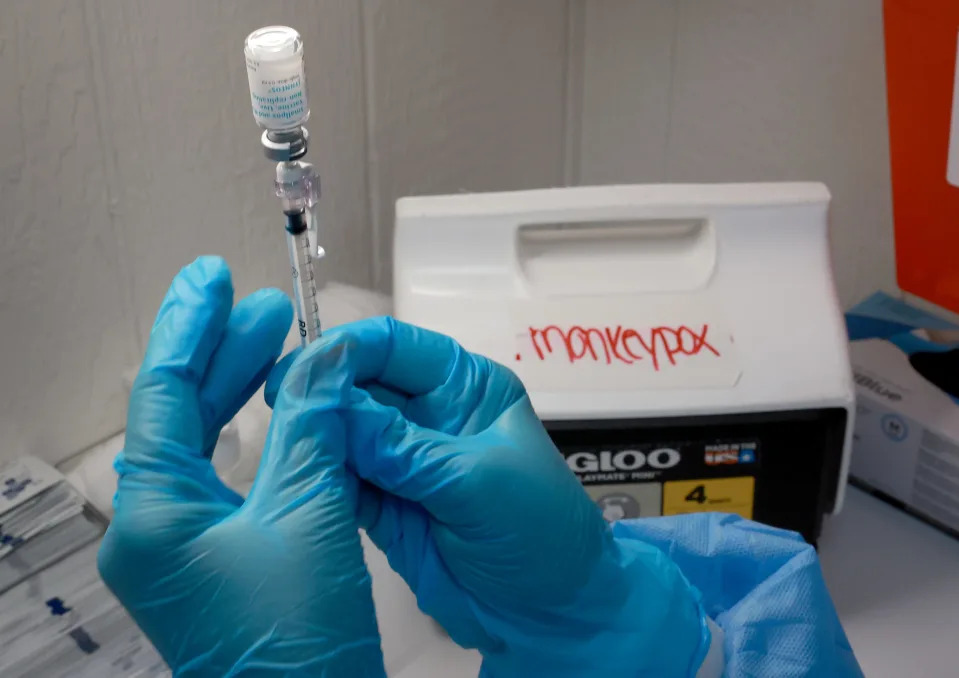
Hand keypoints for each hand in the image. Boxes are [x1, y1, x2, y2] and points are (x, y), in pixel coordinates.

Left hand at [98, 257, 384, 676]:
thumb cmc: (297, 643)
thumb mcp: (308, 516)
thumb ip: (312, 428)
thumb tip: (322, 365)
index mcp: (154, 512)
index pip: (164, 391)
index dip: (191, 325)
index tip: (212, 276)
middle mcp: (155, 529)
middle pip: (181, 414)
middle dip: (223, 354)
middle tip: (262, 306)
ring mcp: (184, 550)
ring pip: (206, 447)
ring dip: (243, 395)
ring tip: (279, 346)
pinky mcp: (220, 565)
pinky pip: (231, 482)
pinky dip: (262, 441)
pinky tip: (289, 418)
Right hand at [267, 318, 711, 676]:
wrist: (548, 614)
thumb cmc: (538, 532)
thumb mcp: (477, 481)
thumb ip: (403, 447)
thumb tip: (331, 403)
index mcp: (463, 387)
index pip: (395, 347)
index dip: (348, 350)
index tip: (304, 369)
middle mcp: (428, 415)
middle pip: (360, 386)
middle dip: (322, 392)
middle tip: (279, 406)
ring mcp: (402, 461)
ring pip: (343, 433)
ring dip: (314, 436)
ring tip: (283, 442)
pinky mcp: (383, 504)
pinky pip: (339, 480)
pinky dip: (318, 478)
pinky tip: (296, 477)